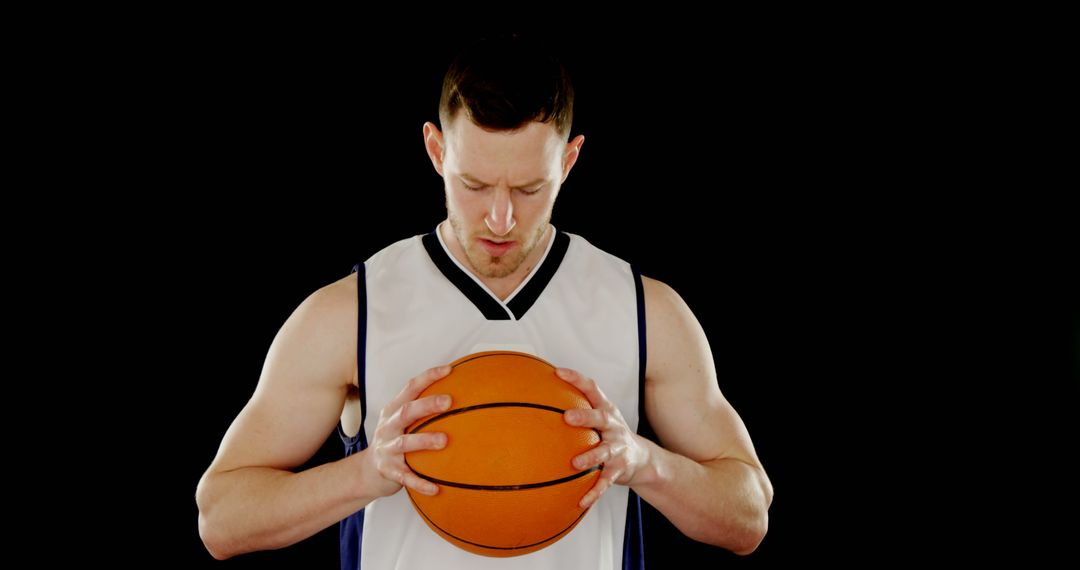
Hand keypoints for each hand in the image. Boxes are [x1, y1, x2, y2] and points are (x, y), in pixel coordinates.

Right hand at [364, 365, 452, 497]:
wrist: (367, 472)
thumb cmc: (395, 441)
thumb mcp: (402, 422)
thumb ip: (423, 410)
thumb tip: (463, 394)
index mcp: (393, 411)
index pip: (409, 388)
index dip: (428, 377)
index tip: (449, 370)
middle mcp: (388, 427)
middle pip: (406, 412)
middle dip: (427, 405)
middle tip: (449, 401)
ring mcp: (387, 450)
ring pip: (405, 443)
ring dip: (424, 441)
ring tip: (444, 441)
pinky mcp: (389, 471)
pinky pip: (407, 478)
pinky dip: (421, 483)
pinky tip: (437, 489)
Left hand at [557, 367, 649, 508]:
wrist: (643, 460)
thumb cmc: (611, 435)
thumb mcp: (600, 418)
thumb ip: (577, 409)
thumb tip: (538, 401)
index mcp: (607, 411)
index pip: (593, 389)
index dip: (576, 379)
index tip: (558, 373)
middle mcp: (614, 427)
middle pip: (601, 418)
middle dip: (585, 417)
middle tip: (567, 418)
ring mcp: (618, 449)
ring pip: (605, 453)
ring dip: (591, 457)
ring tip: (575, 464)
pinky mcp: (619, 470)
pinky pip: (605, 482)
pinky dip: (594, 492)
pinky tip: (581, 501)